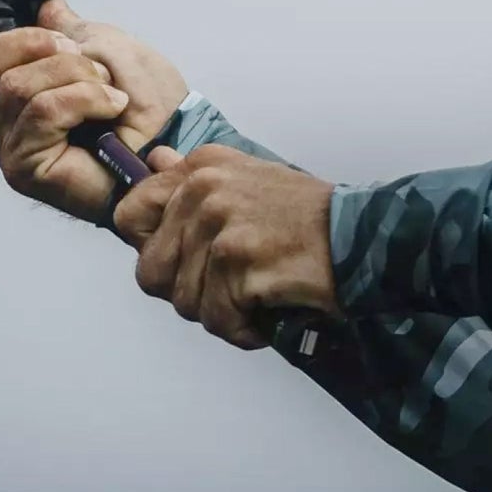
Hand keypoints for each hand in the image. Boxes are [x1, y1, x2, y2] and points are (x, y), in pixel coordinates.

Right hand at [0, 0, 192, 223]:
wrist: (178, 144)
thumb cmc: (150, 107)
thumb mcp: (107, 48)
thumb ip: (68, 28)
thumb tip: (45, 6)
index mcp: (15, 83)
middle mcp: (4, 116)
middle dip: (35, 45)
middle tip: (82, 57)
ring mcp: (12, 144)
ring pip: (16, 85)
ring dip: (74, 75)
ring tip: (109, 91)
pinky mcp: (27, 167)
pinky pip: (42, 111)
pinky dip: (84, 99)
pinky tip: (112, 110)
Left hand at [114, 145, 339, 349]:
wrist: (362, 238)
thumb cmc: (310, 218)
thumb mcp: (248, 179)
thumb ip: (194, 178)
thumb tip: (154, 161)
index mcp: (200, 168)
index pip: (129, 216)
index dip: (151, 250)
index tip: (185, 262)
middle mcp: (203, 191)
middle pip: (152, 271)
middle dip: (188, 292)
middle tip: (228, 291)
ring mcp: (219, 227)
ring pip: (185, 302)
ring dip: (221, 313)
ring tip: (256, 301)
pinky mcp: (239, 264)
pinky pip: (218, 319)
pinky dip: (243, 330)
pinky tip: (267, 316)